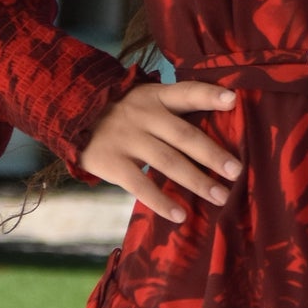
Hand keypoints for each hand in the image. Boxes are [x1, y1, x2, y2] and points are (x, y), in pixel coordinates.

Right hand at [79, 79, 242, 224]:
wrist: (70, 117)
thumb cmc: (122, 114)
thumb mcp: (144, 101)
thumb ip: (174, 112)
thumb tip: (218, 134)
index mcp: (156, 97)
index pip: (186, 92)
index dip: (209, 96)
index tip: (233, 100)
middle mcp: (144, 115)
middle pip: (184, 135)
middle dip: (212, 155)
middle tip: (237, 172)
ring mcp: (127, 138)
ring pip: (167, 161)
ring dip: (196, 181)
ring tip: (220, 197)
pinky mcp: (111, 162)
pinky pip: (140, 184)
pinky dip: (161, 201)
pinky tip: (180, 215)